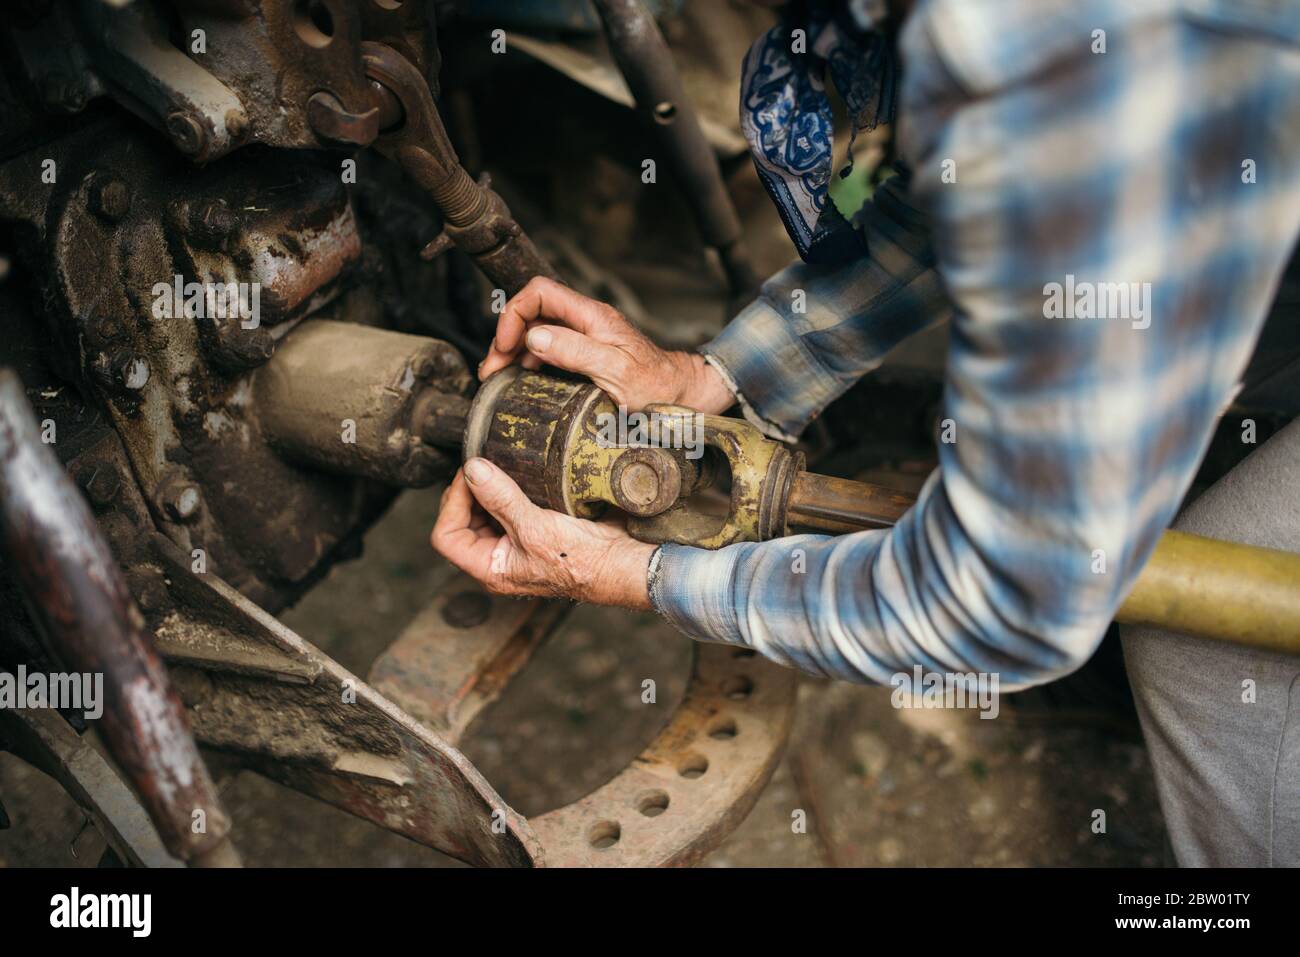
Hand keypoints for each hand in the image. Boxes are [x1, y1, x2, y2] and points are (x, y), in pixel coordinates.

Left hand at [431, 456, 657, 608]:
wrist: (620, 561)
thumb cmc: (580, 560)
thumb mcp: (534, 528)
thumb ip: (500, 498)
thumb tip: (473, 470)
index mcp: (489, 568)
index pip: (446, 536)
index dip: (452, 504)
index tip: (469, 477)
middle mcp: (498, 557)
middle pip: (461, 521)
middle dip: (469, 493)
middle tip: (484, 467)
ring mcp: (515, 543)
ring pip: (483, 511)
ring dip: (488, 489)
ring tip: (500, 468)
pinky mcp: (533, 526)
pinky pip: (508, 504)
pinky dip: (508, 487)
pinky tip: (519, 473)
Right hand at [478, 276, 734, 413]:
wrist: (684, 398)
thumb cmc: (659, 387)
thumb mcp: (617, 371)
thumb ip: (577, 351)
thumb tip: (535, 336)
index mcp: (592, 317)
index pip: (540, 293)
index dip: (514, 315)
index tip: (505, 347)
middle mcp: (586, 324)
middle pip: (532, 314)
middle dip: (505, 338)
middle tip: (493, 371)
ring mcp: (585, 340)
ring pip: (536, 334)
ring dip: (513, 355)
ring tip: (500, 380)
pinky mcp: (585, 358)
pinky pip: (548, 353)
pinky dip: (529, 366)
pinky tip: (523, 385)